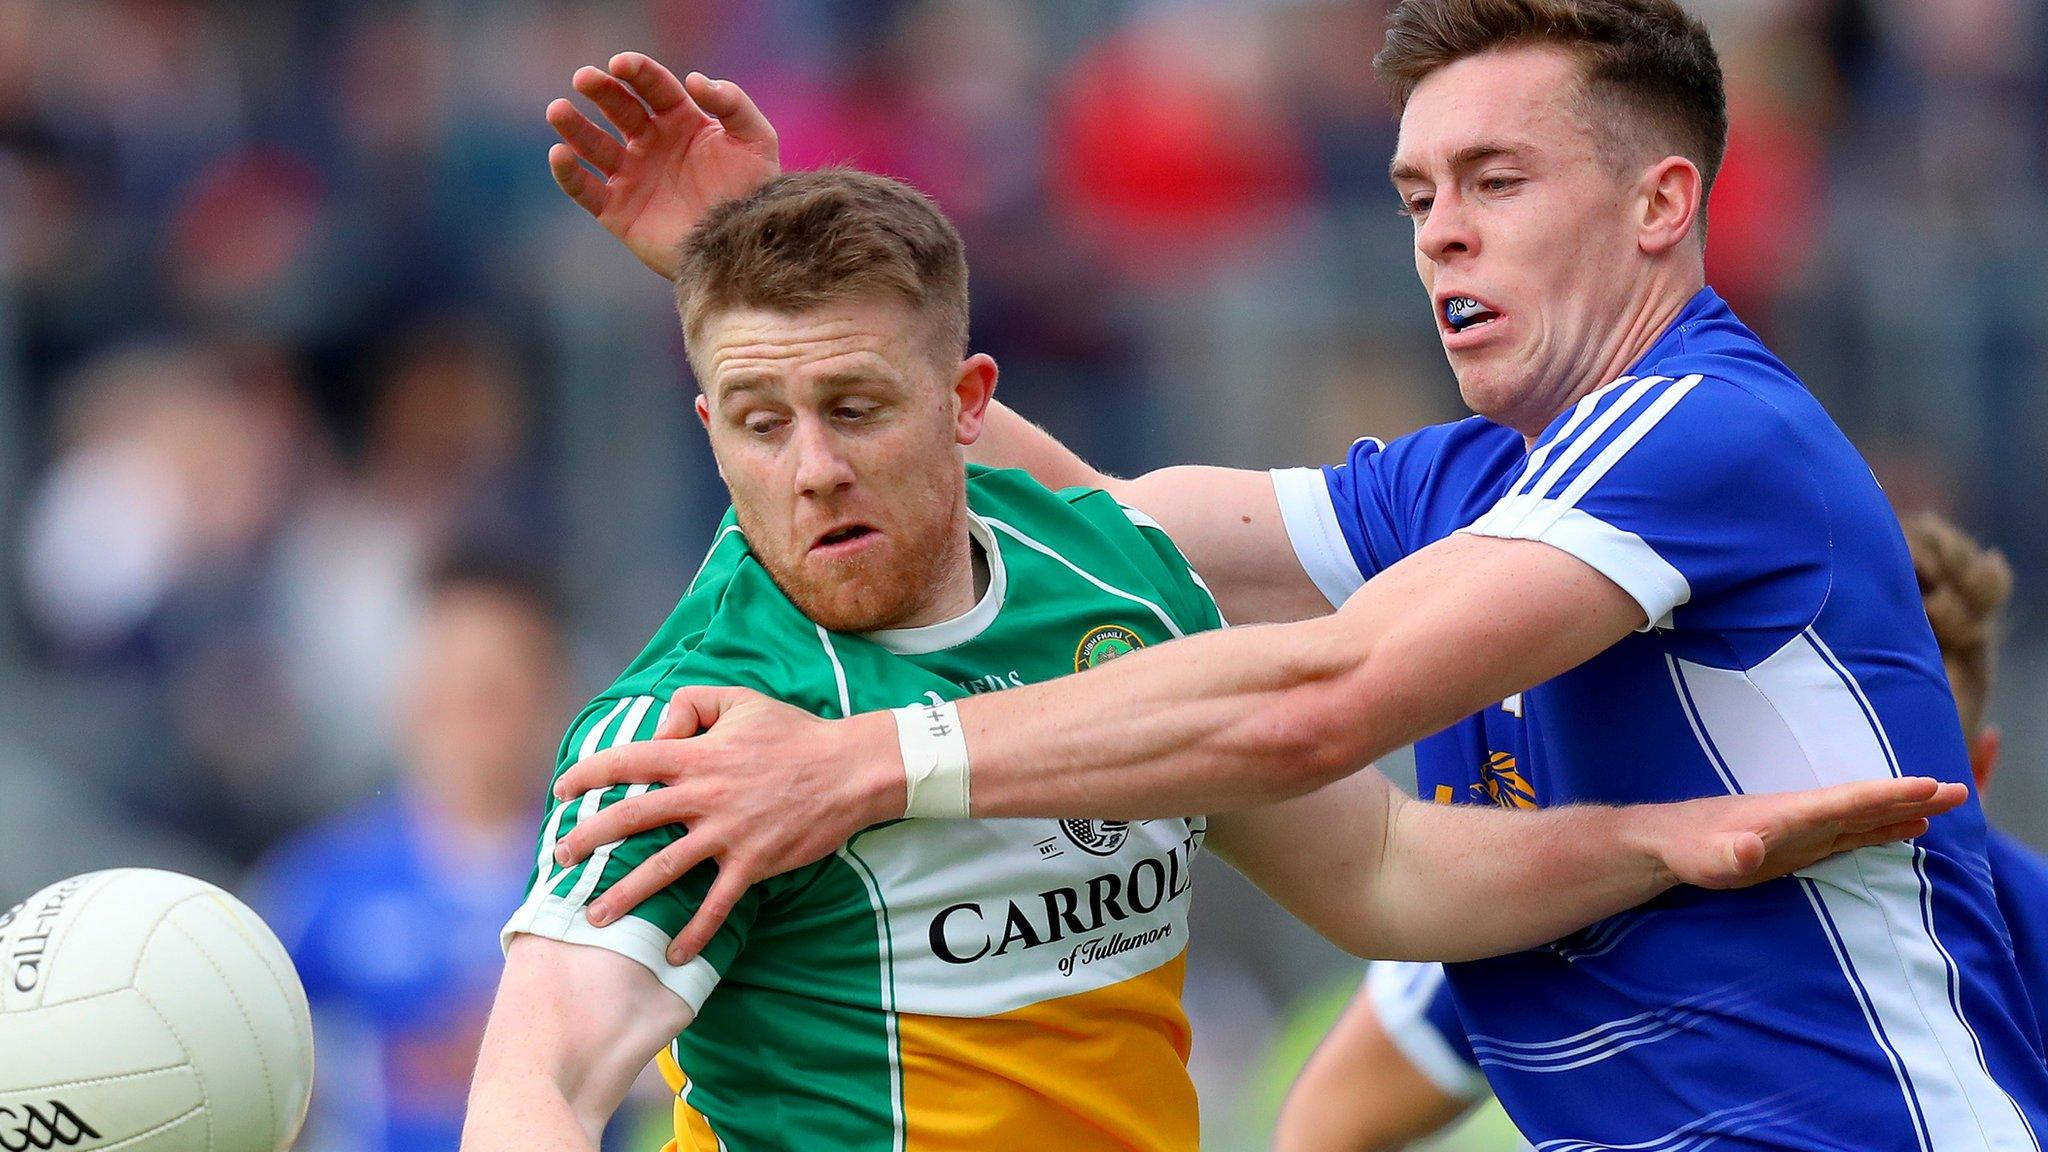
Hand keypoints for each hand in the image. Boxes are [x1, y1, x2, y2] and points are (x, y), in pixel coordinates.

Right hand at [546, 53, 780, 279]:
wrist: (743, 247)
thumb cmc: (752, 192)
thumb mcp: (756, 141)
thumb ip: (733, 103)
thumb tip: (694, 79)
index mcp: (681, 120)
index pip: (653, 87)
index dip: (637, 72)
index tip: (621, 63)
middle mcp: (652, 143)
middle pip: (619, 108)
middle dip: (601, 90)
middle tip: (584, 78)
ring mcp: (633, 176)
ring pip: (595, 145)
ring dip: (574, 127)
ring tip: (558, 110)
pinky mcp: (618, 211)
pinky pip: (586, 190)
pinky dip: (569, 174)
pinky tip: (560, 154)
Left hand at [548, 686, 904, 962]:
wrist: (848, 769)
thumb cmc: (794, 733)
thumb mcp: (740, 700)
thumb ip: (690, 704)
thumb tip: (656, 730)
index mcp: (697, 754)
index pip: (628, 761)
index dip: (588, 773)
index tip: (561, 790)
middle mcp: (704, 795)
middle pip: (630, 818)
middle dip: (588, 838)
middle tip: (561, 857)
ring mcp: (727, 833)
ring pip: (662, 868)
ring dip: (624, 894)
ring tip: (594, 916)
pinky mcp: (753, 863)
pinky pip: (717, 904)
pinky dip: (694, 932)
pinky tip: (673, 954)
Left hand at [1647, 776, 1967, 888]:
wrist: (1666, 844)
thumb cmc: (1686, 849)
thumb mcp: (1706, 857)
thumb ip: (1727, 855)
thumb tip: (1745, 851)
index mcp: (1790, 813)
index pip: (1849, 800)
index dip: (1889, 793)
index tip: (1931, 786)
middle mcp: (1803, 816)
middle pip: (1867, 803)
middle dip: (1912, 796)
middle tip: (1962, 791)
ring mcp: (1803, 829)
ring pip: (1863, 816)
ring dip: (1902, 809)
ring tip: (1944, 805)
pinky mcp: (1798, 845)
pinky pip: (1849, 834)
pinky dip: (1879, 829)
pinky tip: (1902, 828)